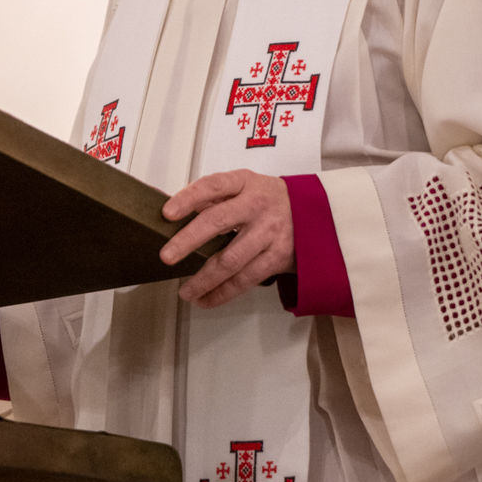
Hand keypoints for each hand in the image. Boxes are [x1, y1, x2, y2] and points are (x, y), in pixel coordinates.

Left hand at [160, 169, 294, 308]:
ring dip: (204, 279)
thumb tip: (174, 214)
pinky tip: (207, 298)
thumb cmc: (269, 200)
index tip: (167, 213)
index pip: (212, 186)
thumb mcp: (245, 186)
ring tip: (186, 291)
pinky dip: (223, 293)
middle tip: (167, 256)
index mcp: (244, 183)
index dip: (188, 198)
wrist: (315, 213)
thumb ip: (213, 197)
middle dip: (188, 241)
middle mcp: (256, 205)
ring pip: (231, 260)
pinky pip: (246, 279)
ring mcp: (268, 232)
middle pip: (217, 222)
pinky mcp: (277, 257)